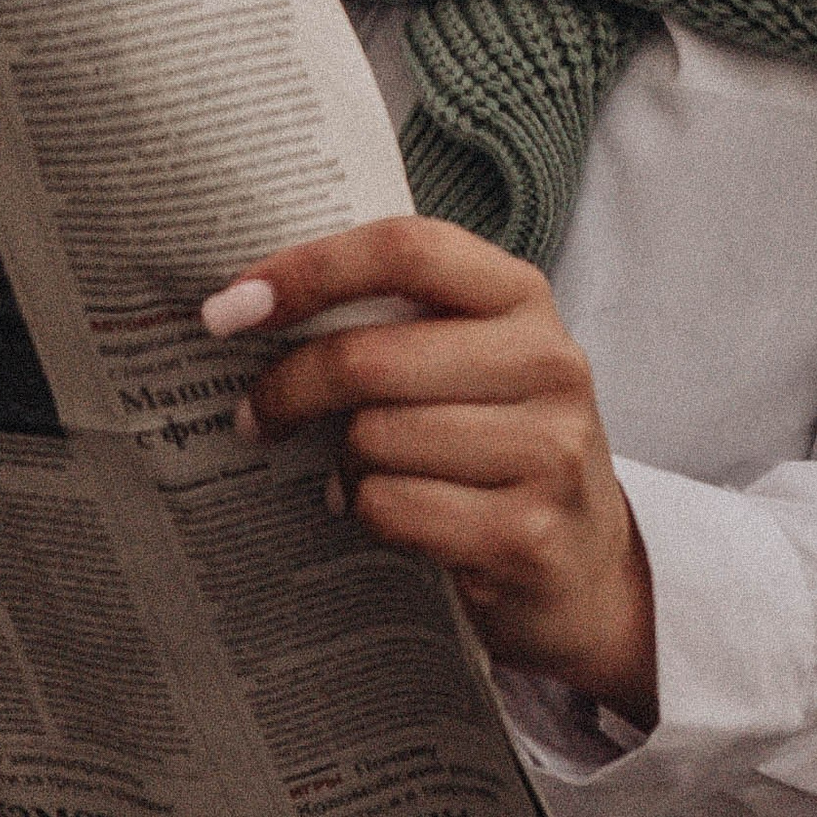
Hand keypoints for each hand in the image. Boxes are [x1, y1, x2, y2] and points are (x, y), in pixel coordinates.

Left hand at [204, 218, 656, 727]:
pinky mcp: (527, 534)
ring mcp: (547, 451)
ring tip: (355, 473)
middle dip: (291, 386)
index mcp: (520, 297)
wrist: (585, 566)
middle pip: (370, 356)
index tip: (231, 305)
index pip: (405, 249)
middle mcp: (548, 362)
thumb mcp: (468, 361)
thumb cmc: (495, 444)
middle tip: (256, 413)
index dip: (309, 269)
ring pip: (374, 438)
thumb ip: (392, 320)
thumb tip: (249, 305)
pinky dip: (367, 513)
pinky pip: (393, 508)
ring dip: (340, 463)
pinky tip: (385, 513)